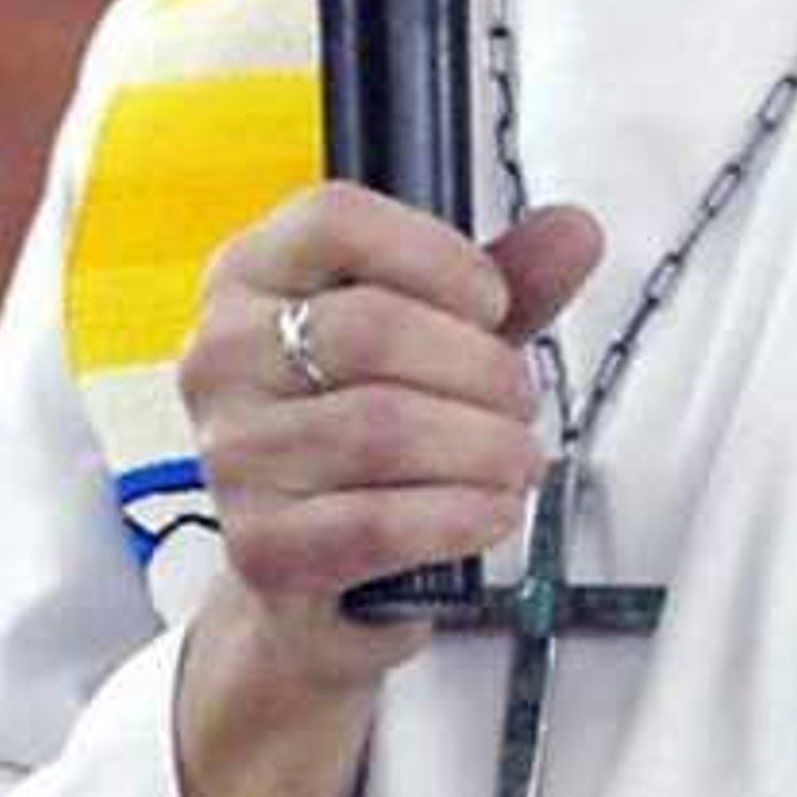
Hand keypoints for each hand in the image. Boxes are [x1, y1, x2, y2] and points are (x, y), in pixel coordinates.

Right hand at [179, 185, 602, 693]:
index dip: (436, 256)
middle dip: (481, 370)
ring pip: (384, 428)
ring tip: (514, 461)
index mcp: (252, 278)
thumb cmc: (367, 437)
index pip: (332, 221)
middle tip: (519, 404)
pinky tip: (489, 511)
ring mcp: (232, 454)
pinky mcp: (261, 546)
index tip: (490, 302)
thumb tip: (573, 232)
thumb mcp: (439, 341)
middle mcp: (223, 357)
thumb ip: (507, 284)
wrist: (315, 575)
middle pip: (372, 330)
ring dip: (484, 448)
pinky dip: (459, 516)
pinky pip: (379, 522)